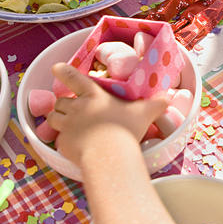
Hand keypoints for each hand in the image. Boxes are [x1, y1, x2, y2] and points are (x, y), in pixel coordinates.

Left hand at [46, 63, 167, 163]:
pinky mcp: (63, 144)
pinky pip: (57, 140)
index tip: (56, 67)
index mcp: (93, 96)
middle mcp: (76, 107)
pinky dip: (63, 141)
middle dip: (64, 104)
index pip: (73, 78)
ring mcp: (67, 126)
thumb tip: (169, 98)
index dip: (63, 71)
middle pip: (60, 101)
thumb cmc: (126, 130)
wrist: (109, 156)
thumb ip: (156, 104)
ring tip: (67, 125)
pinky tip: (74, 146)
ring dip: (58, 120)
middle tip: (72, 110)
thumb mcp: (145, 113)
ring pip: (53, 118)